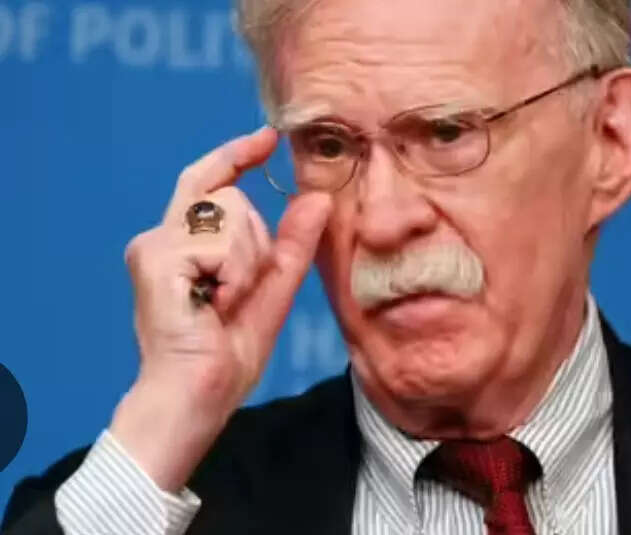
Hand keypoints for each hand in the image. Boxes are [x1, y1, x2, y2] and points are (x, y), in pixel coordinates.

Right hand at [109, 128, 332, 491]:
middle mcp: (161, 238)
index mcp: (185, 245)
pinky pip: (221, 243)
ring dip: (246, 263)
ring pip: (228, 213)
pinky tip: (215, 306)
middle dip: (254, 245)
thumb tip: (317, 197)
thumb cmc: (227, 355)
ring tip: (224, 303)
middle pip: (229, 198)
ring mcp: (154, 246)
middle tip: (235, 296)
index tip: (268, 138)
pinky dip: (235, 275)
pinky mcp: (155, 258)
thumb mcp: (272, 291)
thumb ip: (292, 245)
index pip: (210, 182)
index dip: (237, 155)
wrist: (197, 396)